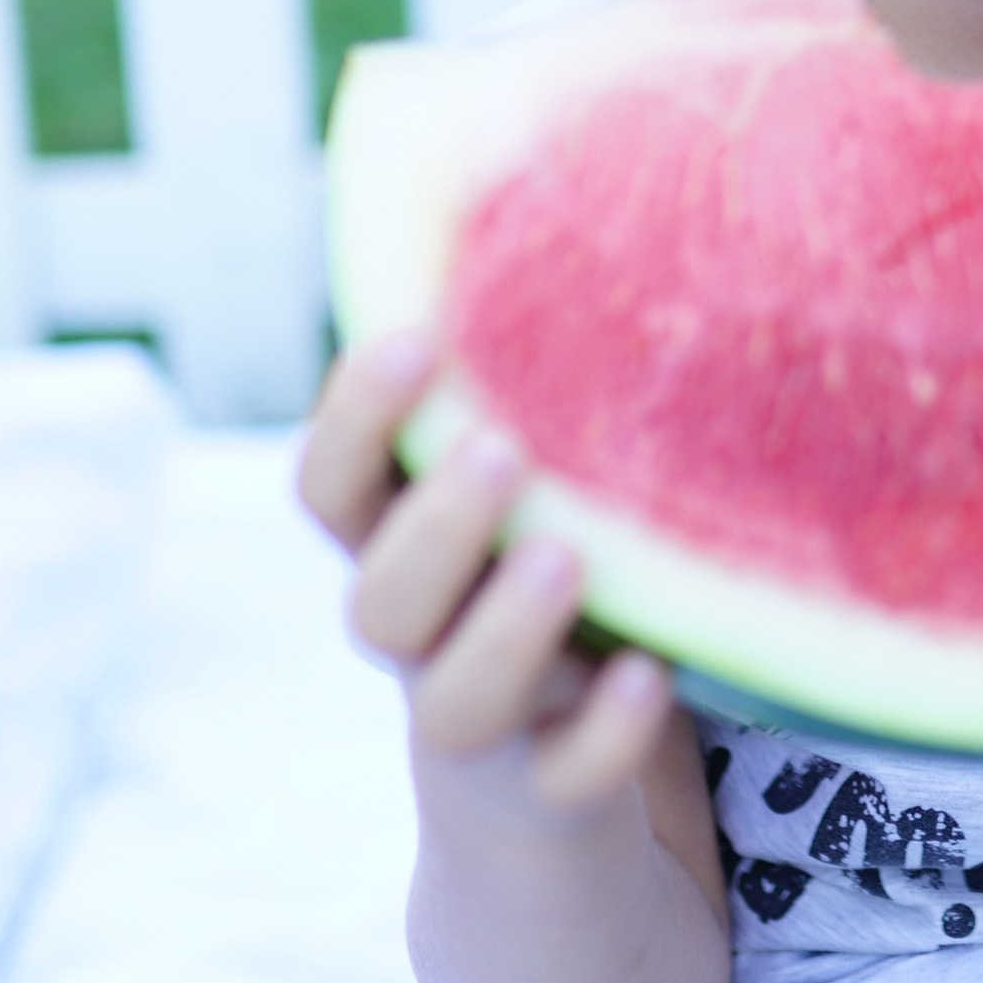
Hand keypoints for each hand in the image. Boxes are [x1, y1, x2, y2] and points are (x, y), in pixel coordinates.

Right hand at [297, 330, 678, 826]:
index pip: (330, 486)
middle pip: (380, 598)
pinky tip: (652, 674)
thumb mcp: (531, 493)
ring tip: (569, 555)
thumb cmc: (549, 584)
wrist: (550, 802)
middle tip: (503, 450)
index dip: (356, 416)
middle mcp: (422, 640)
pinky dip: (605, 735)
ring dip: (504, 628)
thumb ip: (533, 396)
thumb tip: (594, 180)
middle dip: (433, 523)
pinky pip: (565, 781)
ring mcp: (484, 727)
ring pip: (448, 700)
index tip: (420, 334)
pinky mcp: (552, 797)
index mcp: (398, 550)